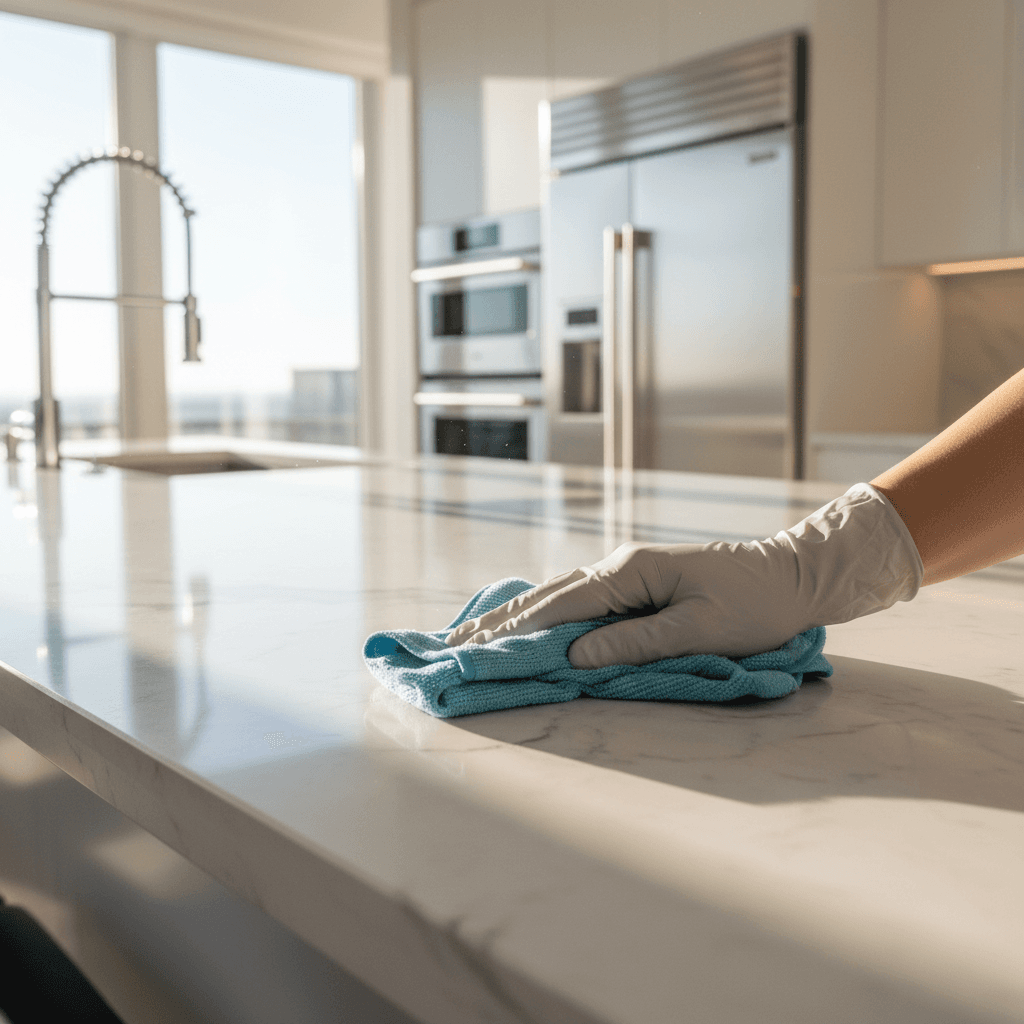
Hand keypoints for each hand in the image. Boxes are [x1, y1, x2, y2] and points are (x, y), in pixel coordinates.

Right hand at [445, 483, 923, 668]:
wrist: (794, 574)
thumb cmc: (756, 604)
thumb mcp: (701, 628)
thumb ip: (636, 642)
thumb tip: (574, 656)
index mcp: (632, 571)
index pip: (563, 604)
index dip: (518, 629)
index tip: (476, 647)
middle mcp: (620, 566)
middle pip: (549, 595)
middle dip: (501, 621)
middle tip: (453, 640)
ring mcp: (626, 573)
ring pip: (560, 596)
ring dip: (517, 616)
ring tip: (473, 632)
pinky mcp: (636, 585)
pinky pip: (580, 600)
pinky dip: (546, 613)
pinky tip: (526, 620)